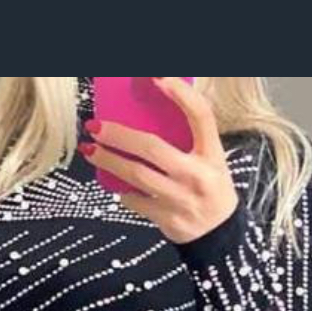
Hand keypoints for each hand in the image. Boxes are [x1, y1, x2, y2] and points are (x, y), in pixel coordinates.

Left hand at [79, 77, 239, 245]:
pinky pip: (135, 201)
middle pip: (152, 148)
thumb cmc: (210, 187)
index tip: (157, 75)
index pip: (200, 115)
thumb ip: (188, 137)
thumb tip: (148, 111)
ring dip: (108, 161)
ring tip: (90, 150)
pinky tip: (115, 184)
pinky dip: (122, 191)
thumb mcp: (211, 158)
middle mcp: (198, 175)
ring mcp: (181, 199)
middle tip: (96, 126)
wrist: (221, 234)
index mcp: (212, 153)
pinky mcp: (167, 219)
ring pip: (136, 175)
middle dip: (118, 135)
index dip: (180, 93)